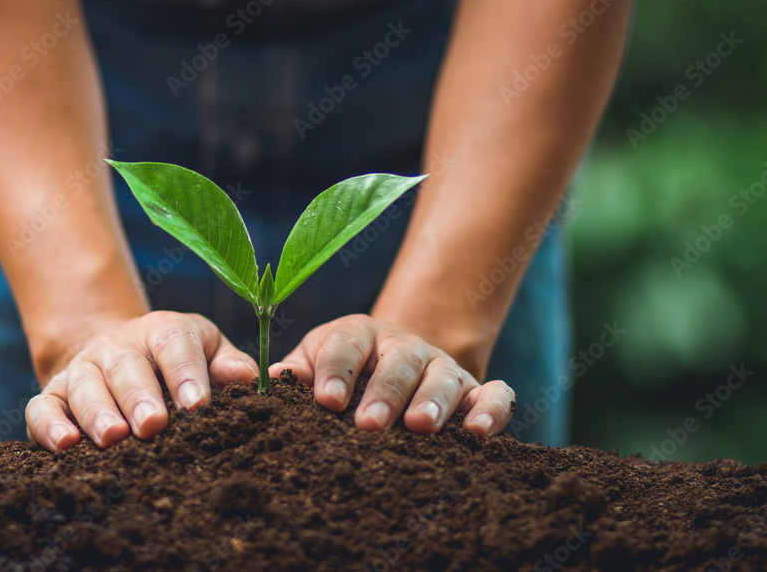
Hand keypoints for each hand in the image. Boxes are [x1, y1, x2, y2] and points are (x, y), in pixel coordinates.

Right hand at [25, 311, 258, 450]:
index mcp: (162, 331)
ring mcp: (82, 368)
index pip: (175, 344)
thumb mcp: (206, 350)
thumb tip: (251, 378)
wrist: (118, 354)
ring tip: (113, 439)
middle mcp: (118, 346)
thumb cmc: (176, 360)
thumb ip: (228, 363)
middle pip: (126, 366)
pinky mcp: (53, 394)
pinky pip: (43, 407)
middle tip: (154, 426)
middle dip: (140, 396)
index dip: (186, 373)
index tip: (199, 406)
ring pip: (85, 386)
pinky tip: (66, 446)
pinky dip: (49, 426)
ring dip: (98, 413)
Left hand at [269, 314, 514, 436]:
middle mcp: (404, 346)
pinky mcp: (475, 391)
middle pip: (398, 361)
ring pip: (444, 376)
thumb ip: (296, 372)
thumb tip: (272, 379)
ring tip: (420, 427)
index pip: (346, 343)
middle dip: (384, 393)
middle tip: (368, 425)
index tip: (325, 399)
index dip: (336, 369)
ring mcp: (443, 367)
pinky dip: (491, 409)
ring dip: (433, 400)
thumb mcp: (315, 363)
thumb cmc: (344, 372)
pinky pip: (494, 394)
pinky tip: (477, 433)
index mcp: (358, 334)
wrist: (394, 362)